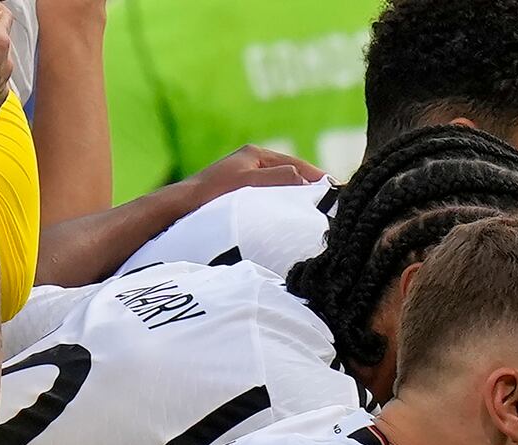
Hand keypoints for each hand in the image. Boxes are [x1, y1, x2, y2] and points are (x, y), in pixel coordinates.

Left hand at [175, 145, 326, 213]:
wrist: (181, 206)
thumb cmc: (212, 194)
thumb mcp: (248, 184)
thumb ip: (276, 179)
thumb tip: (304, 178)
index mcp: (257, 154)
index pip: (297, 165)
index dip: (317, 178)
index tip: (336, 190)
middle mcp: (253, 163)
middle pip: (292, 175)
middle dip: (311, 188)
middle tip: (332, 204)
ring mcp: (248, 178)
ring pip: (282, 187)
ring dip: (298, 198)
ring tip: (316, 212)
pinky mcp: (242, 193)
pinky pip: (272, 197)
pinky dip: (284, 204)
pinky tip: (291, 217)